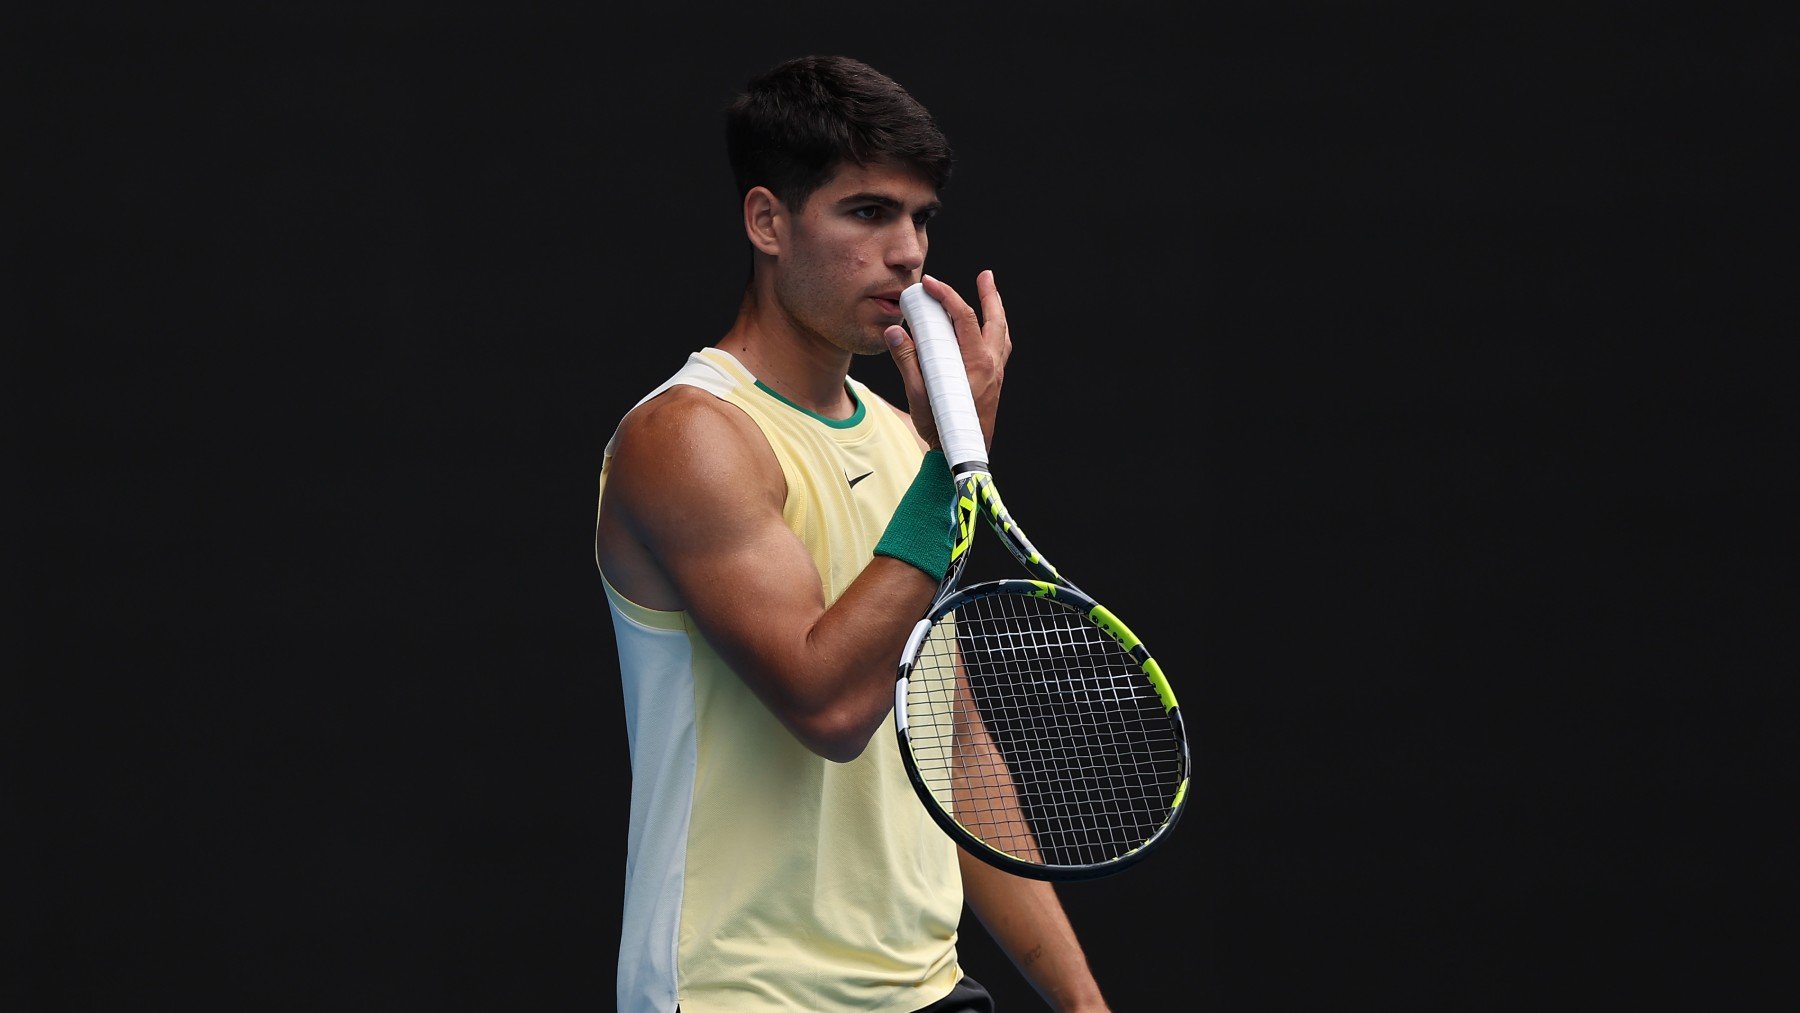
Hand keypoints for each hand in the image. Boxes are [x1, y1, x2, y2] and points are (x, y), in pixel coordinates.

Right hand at [885, 270, 1010, 454]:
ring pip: (1001, 335)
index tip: (930, 285)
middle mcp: (992, 366)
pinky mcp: (994, 384)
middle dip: (989, 296)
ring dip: (995, 312)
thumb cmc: (941, 429)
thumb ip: (908, 361)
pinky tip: (986, 331)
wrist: (962, 456)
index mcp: (976, 364)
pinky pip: (999, 349)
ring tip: (990, 296)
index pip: (964, 319)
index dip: (947, 296)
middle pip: (995, 320)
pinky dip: (994, 332)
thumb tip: (895, 332)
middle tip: (985, 275)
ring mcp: (996, 375)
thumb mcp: (918, 395)